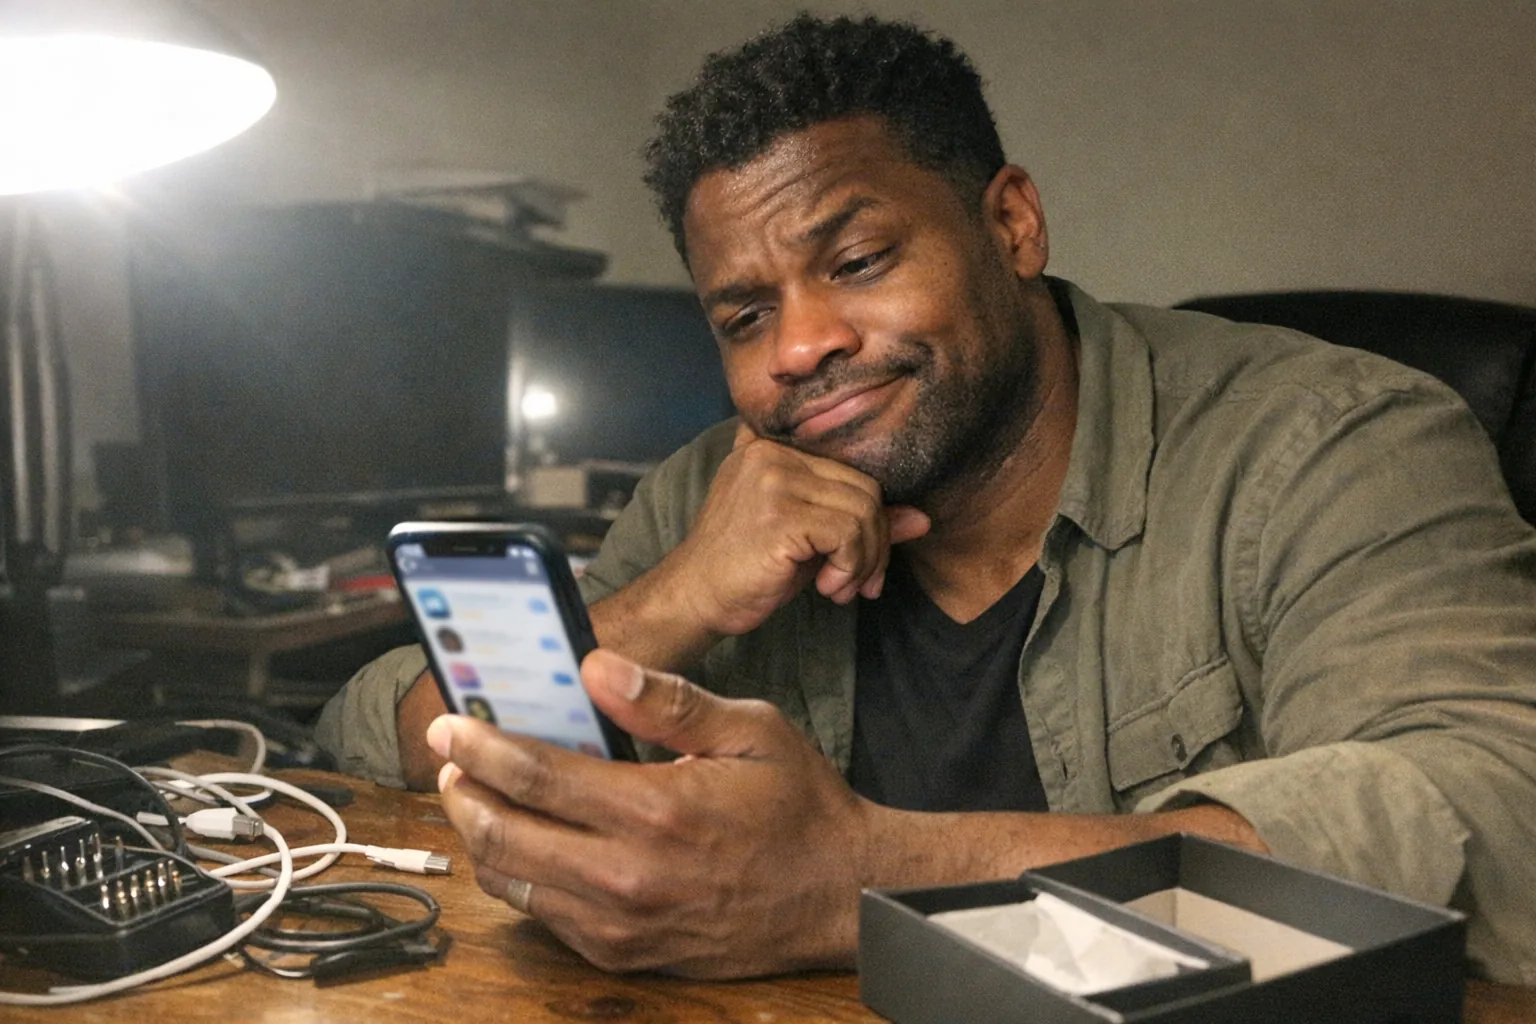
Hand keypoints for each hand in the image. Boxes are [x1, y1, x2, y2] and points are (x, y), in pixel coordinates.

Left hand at [429, 648, 874, 977]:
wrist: (839, 895)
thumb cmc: (799, 807)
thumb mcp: (750, 731)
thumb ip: (666, 701)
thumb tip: (596, 667)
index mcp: (657, 811)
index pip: (535, 776)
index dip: (480, 746)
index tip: (450, 724)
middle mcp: (629, 877)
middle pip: (504, 835)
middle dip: (462, 791)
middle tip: (452, 759)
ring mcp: (622, 925)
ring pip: (513, 884)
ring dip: (482, 836)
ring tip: (478, 797)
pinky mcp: (625, 954)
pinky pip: (544, 918)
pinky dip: (521, 878)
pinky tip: (527, 843)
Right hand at [667, 422, 929, 637]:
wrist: (693, 598)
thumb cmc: (745, 570)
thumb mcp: (808, 540)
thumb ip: (859, 522)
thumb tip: (922, 519)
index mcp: (773, 447)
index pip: (853, 472)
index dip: (872, 519)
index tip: (864, 562)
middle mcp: (772, 453)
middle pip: (866, 489)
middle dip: (876, 543)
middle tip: (861, 583)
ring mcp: (774, 479)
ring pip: (863, 511)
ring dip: (865, 561)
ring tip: (841, 588)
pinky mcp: (779, 514)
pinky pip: (849, 533)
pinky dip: (851, 567)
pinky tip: (827, 587)